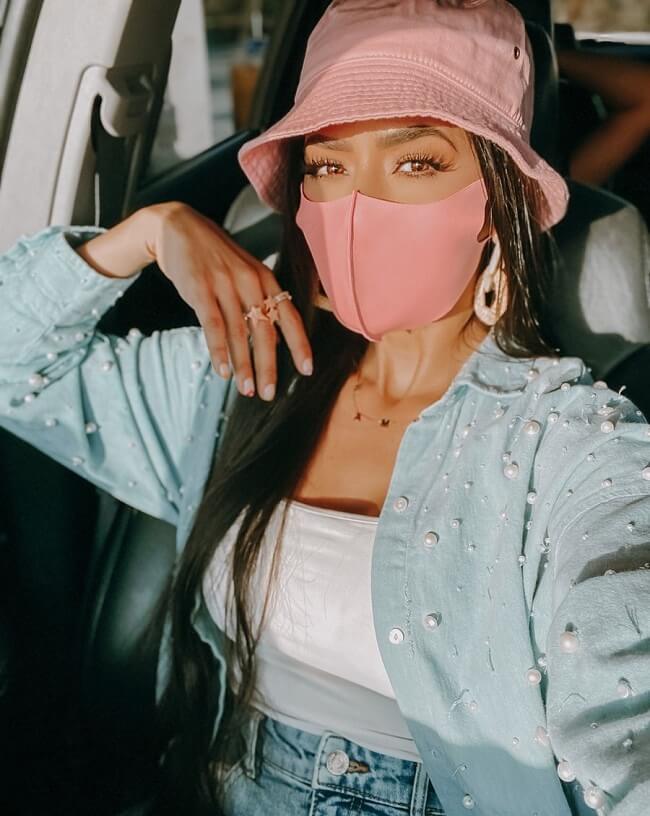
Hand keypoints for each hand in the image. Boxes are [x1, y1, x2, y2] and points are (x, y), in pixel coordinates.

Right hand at [77, 202, 313, 400]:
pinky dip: (219, 351)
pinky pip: (213, 325)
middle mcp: (250, 282)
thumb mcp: (245, 273)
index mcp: (266, 279)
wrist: (178, 227)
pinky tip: (223, 371)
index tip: (307, 370)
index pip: (290, 316)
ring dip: (244, 365)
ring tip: (247, 391)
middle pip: (265, 331)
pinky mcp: (200, 289)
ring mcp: (224, 285)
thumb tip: (277, 340)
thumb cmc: (215, 257)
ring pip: (239, 333)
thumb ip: (261, 304)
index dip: (299, 344)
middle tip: (269, 394)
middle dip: (268, 366)